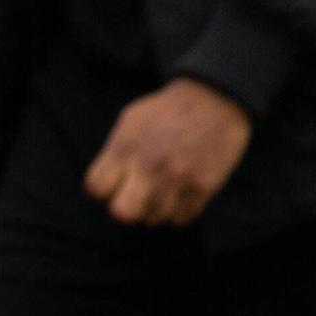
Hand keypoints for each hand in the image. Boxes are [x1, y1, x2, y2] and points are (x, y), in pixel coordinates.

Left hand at [85, 77, 252, 225]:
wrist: (219, 97)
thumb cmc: (170, 109)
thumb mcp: (132, 118)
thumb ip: (115, 151)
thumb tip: (108, 182)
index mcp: (126, 147)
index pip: (96, 188)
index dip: (106, 188)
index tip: (119, 181)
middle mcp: (150, 166)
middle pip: (122, 213)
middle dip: (128, 207)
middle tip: (139, 195)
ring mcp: (178, 178)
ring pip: (154, 219)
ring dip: (157, 208)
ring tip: (166, 191)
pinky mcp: (204, 186)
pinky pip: (182, 218)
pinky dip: (181, 209)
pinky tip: (184, 191)